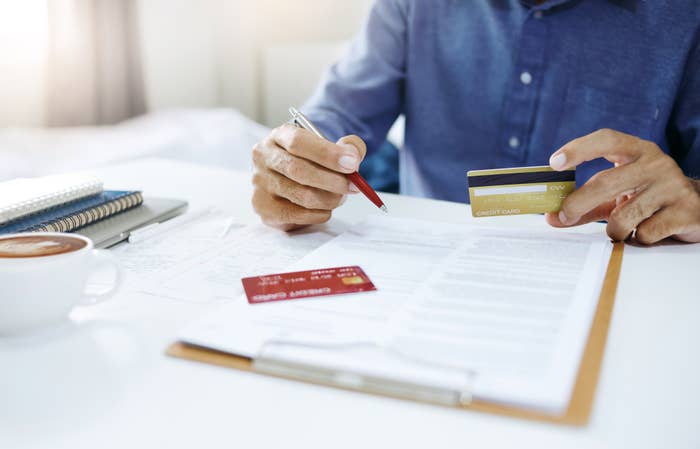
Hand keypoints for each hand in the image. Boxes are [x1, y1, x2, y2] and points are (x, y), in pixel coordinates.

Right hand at [252, 124, 365, 230]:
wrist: (292, 178)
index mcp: (279, 135)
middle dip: (332, 181)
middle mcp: (264, 157)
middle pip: (299, 170)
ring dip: (329, 199)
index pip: (299, 142)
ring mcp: (261, 184)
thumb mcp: (333, 146)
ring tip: (340, 197)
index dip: (328, 154)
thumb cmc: (314, 161)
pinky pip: (297, 215)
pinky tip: (326, 208)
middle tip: (353, 186)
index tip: (352, 163)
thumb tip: (352, 157)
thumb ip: (349, 146)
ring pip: (301, 196)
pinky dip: (319, 214)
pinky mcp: (264, 207)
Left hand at [546, 128, 699, 243]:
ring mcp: (672, 186)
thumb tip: (553, 218)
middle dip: (578, 203)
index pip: (606, 140)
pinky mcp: (685, 210)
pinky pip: (645, 233)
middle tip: (564, 216)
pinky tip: (646, 233)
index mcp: (637, 151)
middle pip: (606, 182)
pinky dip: (637, 239)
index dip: (579, 149)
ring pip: (623, 215)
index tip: (554, 162)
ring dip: (614, 230)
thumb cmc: (647, 198)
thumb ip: (586, 205)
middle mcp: (655, 163)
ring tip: (620, 230)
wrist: (696, 209)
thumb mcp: (618, 195)